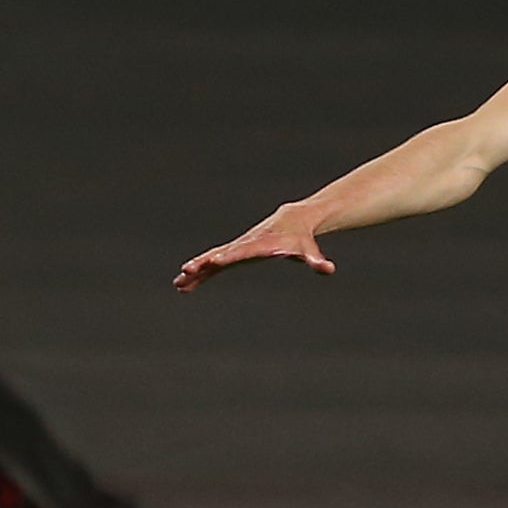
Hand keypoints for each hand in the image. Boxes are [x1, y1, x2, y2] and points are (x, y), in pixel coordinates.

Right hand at [175, 207, 333, 291]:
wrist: (292, 221)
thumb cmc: (301, 239)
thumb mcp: (309, 251)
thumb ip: (316, 260)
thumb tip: (328, 269)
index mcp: (260, 245)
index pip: (242, 251)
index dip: (229, 256)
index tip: (215, 261)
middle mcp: (244, 245)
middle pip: (221, 254)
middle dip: (204, 263)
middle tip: (187, 270)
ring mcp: (236, 250)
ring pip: (212, 260)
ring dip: (196, 271)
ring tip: (178, 283)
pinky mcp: (233, 254)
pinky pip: (212, 265)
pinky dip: (199, 273)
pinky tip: (184, 285)